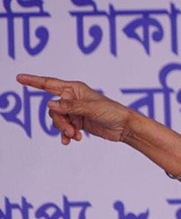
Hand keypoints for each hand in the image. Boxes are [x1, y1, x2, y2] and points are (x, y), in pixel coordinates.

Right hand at [16, 74, 132, 144]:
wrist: (124, 127)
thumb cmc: (112, 112)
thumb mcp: (90, 109)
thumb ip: (70, 107)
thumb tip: (50, 104)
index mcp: (75, 89)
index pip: (50, 84)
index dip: (33, 81)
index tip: (19, 78)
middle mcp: (72, 98)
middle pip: (53, 109)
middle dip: (60, 121)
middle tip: (71, 131)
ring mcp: (75, 111)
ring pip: (58, 120)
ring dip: (64, 129)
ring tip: (75, 136)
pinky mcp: (78, 122)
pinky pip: (64, 128)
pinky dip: (66, 135)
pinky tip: (71, 141)